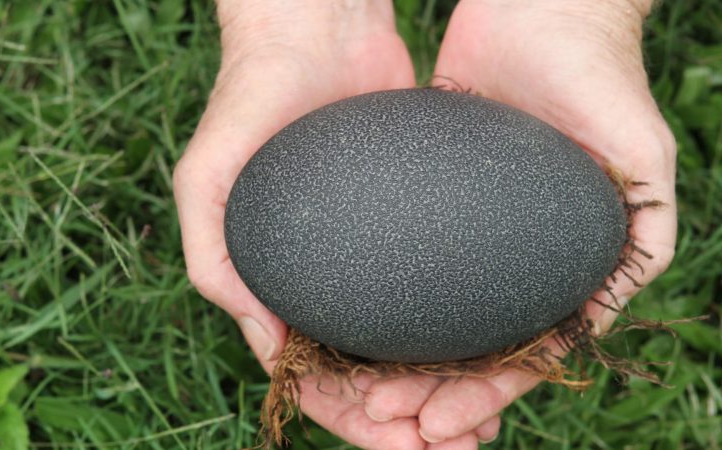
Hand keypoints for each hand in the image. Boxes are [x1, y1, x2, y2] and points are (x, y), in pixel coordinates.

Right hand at [172, 1, 457, 447]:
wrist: (314, 32)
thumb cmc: (249, 101)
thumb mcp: (206, 181)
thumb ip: (216, 264)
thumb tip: (272, 348)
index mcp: (270, 288)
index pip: (310, 378)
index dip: (353, 422)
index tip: (404, 446)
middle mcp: (320, 282)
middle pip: (364, 376)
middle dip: (406, 422)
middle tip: (460, 447)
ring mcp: (364, 258)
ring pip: (404, 344)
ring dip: (440, 389)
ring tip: (489, 419)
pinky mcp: (405, 229)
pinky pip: (433, 293)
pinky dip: (458, 333)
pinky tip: (495, 352)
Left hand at [363, 0, 676, 445]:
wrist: (542, 12)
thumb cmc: (603, 79)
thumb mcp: (642, 161)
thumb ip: (640, 236)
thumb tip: (604, 312)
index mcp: (571, 269)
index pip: (525, 354)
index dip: (483, 397)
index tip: (437, 425)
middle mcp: (521, 261)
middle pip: (474, 347)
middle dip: (431, 391)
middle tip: (385, 415)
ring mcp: (479, 238)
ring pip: (437, 316)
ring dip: (402, 359)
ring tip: (363, 391)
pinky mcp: (441, 208)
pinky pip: (410, 263)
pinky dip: (387, 301)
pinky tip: (352, 327)